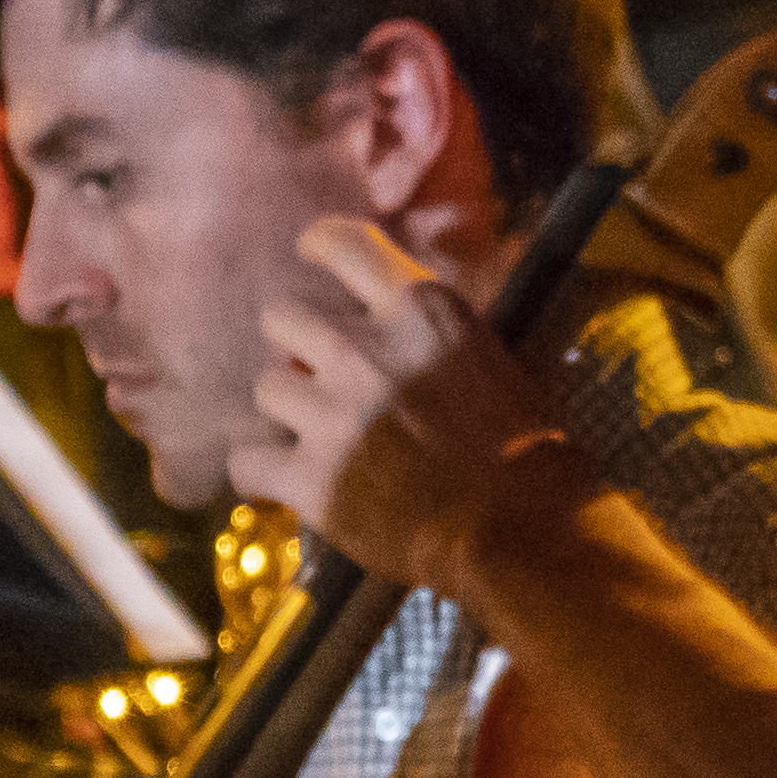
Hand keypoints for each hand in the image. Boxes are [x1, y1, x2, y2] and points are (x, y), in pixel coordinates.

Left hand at [233, 217, 606, 607]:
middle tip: (319, 377)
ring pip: (266, 387)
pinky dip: (261, 474)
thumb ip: (434, 336)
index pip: (340, 243)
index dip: (315, 249)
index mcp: (420, 311)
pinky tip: (281, 483)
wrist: (525, 534)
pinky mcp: (312, 478)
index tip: (308, 258)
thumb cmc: (530, 455)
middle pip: (282, 317)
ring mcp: (333, 413)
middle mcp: (366, 350)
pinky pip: (246, 462)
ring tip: (314, 439)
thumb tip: (397, 329)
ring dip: (285, 412)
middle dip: (295, 347)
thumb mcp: (492, 361)